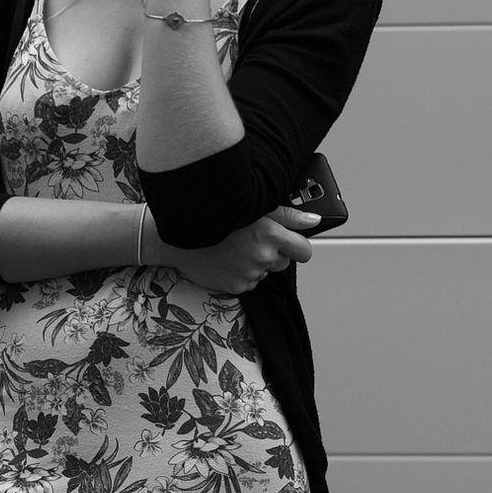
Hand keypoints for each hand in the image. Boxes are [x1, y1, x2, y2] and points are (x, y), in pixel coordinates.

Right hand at [155, 205, 319, 293]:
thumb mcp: (254, 205)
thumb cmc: (215, 214)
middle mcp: (262, 256)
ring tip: (235, 247)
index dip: (299, 247)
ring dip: (257, 263)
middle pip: (284, 262)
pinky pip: (249, 282)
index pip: (304, 251)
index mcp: (270, 234)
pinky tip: (227, 258)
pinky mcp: (237, 287)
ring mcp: (249, 273)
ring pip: (265, 272)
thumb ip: (288, 215)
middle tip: (253, 238)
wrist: (177, 236)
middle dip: (275, 253)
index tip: (293, 243)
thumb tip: (315, 220)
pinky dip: (241, 273)